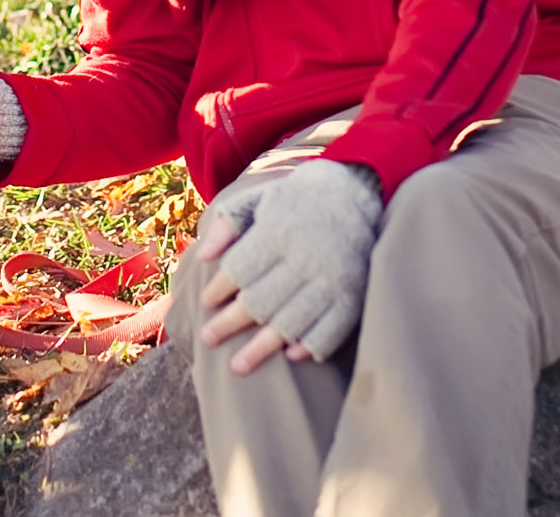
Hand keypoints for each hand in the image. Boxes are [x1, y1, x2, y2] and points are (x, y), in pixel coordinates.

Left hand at [196, 159, 381, 374]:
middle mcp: (307, 257)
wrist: (355, 192)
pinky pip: (331, 331)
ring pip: (292, 324)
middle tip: (207, 338)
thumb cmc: (294, 199)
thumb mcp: (258, 199)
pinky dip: (309, 347)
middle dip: (229, 323)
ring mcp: (334, 279)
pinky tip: (288, 356)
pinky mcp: (356, 296)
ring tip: (237, 367)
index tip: (204, 303)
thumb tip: (203, 257)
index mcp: (279, 230)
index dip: (219, 289)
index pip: (240, 269)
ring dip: (261, 348)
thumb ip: (228, 224)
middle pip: (261, 301)